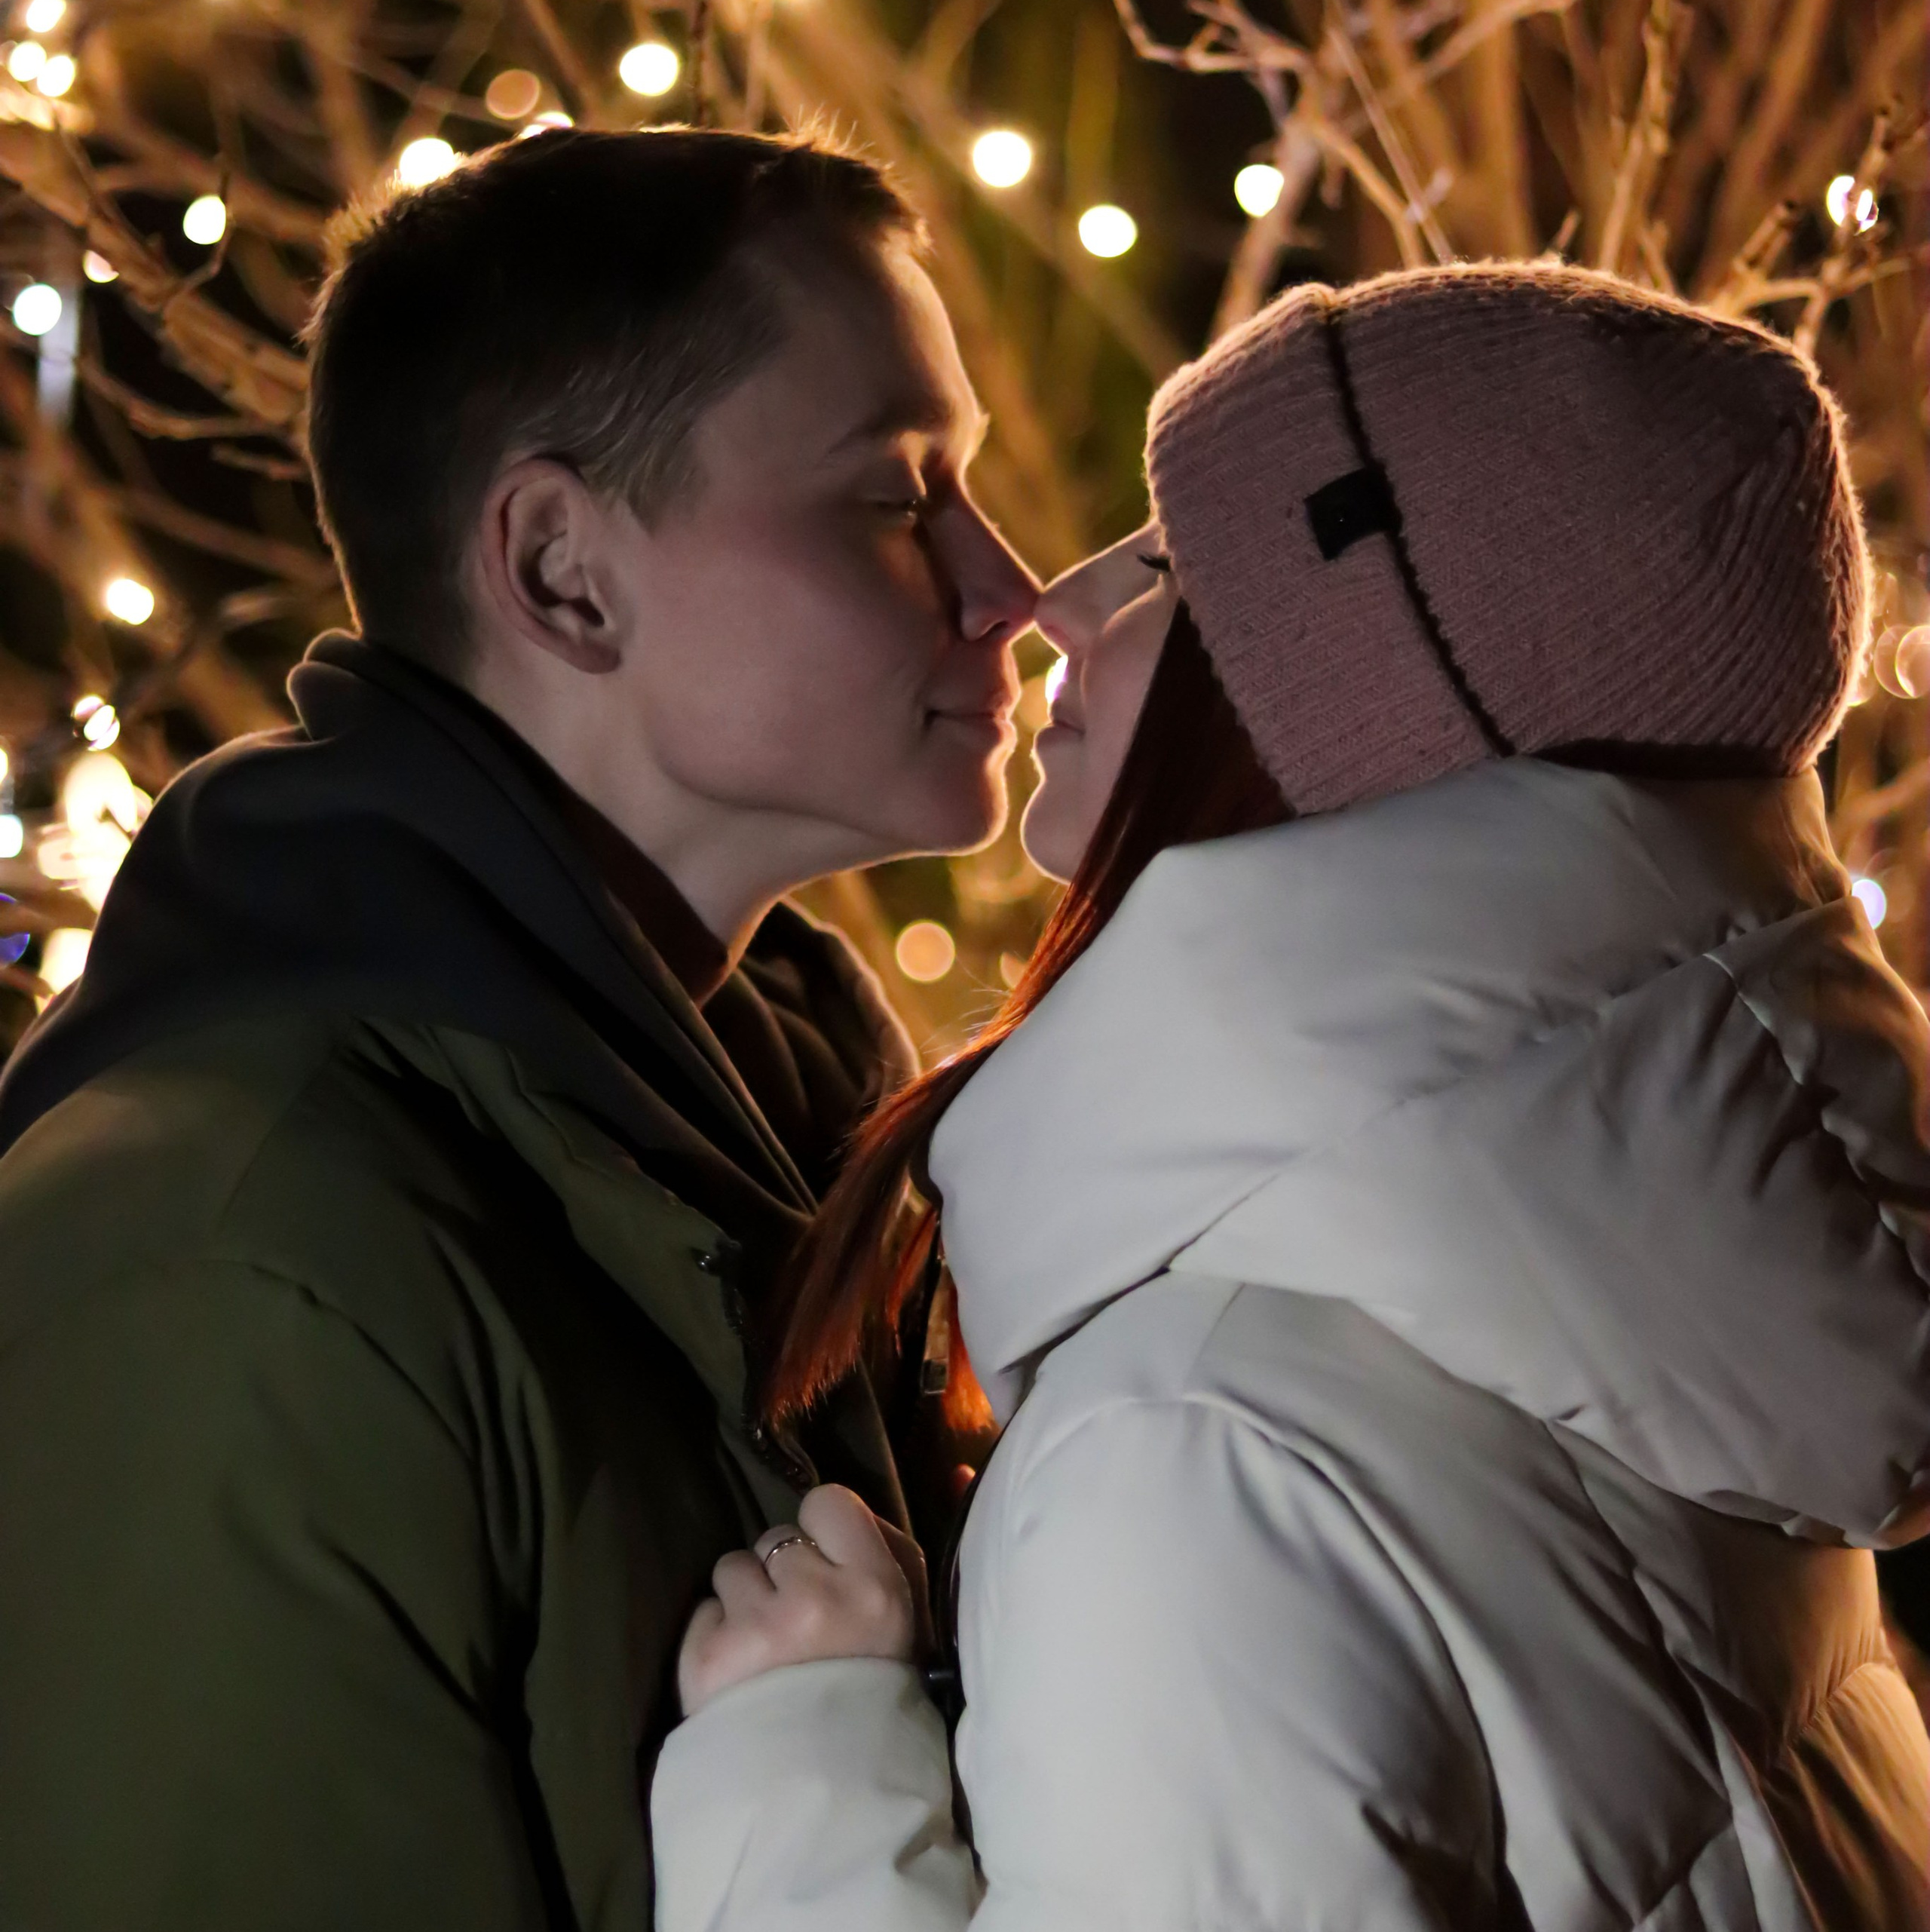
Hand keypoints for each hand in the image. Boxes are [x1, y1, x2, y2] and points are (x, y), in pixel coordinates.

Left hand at [678, 1486, 929, 1717]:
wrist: (825, 1799)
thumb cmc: (874, 1701)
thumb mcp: (907, 1625)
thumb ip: (882, 1556)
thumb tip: (835, 1512)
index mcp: (874, 1588)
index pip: (828, 1501)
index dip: (822, 1529)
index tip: (826, 1563)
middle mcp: (813, 1598)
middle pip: (776, 1538)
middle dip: (780, 1572)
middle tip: (798, 1622)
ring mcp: (755, 1627)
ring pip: (732, 1567)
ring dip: (744, 1600)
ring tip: (766, 1649)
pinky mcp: (706, 1658)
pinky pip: (702, 1612)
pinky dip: (716, 1637)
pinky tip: (740, 1673)